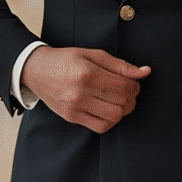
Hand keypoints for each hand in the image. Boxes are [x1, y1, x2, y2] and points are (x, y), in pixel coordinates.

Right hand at [20, 46, 150, 132]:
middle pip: (121, 103)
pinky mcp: (71, 118)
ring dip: (122, 110)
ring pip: (113, 118)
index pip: (123, 87)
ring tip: (119, 99)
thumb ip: (120, 65)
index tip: (134, 81)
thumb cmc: (66, 59)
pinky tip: (108, 109)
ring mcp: (75, 108)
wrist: (37, 70)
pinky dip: (110, 120)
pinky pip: (100, 127)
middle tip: (128, 90)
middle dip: (131, 97)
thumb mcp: (93, 54)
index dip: (135, 85)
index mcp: (87, 73)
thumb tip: (144, 72)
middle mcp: (80, 93)